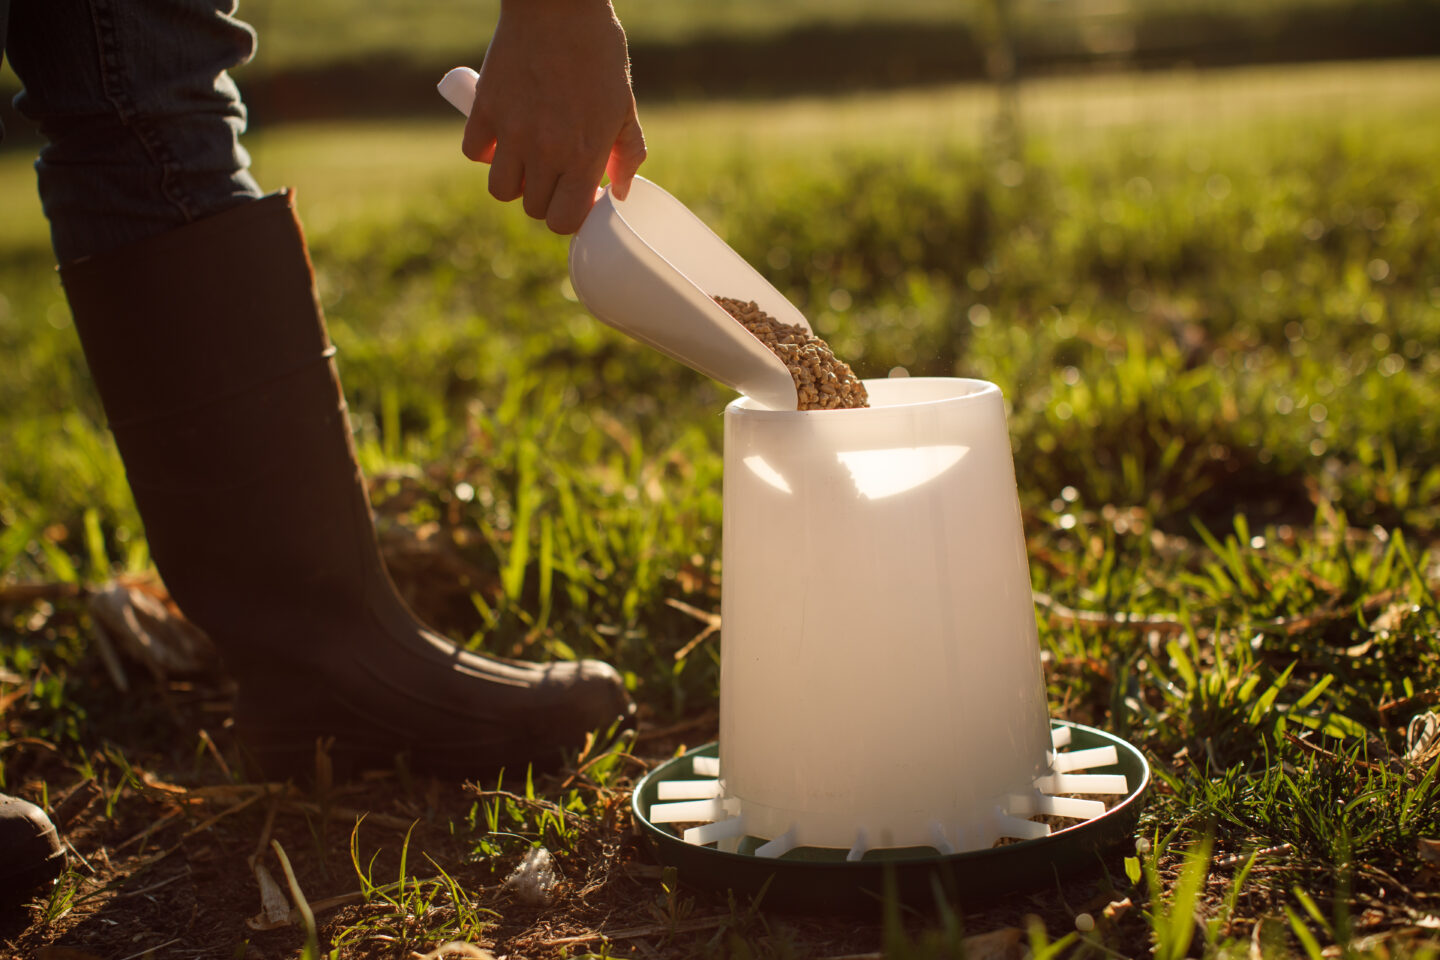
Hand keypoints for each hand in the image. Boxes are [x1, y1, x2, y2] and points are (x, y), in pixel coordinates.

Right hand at [462, 0, 646, 234]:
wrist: (559, 4)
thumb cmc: (599, 51)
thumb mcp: (625, 105)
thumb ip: (627, 154)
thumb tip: (619, 192)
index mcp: (584, 154)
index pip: (565, 220)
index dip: (573, 215)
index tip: (580, 196)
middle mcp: (546, 150)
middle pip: (534, 209)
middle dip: (548, 198)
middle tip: (558, 175)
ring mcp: (512, 131)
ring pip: (501, 189)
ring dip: (515, 181)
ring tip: (529, 160)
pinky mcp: (485, 109)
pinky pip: (474, 153)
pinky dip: (486, 152)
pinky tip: (504, 136)